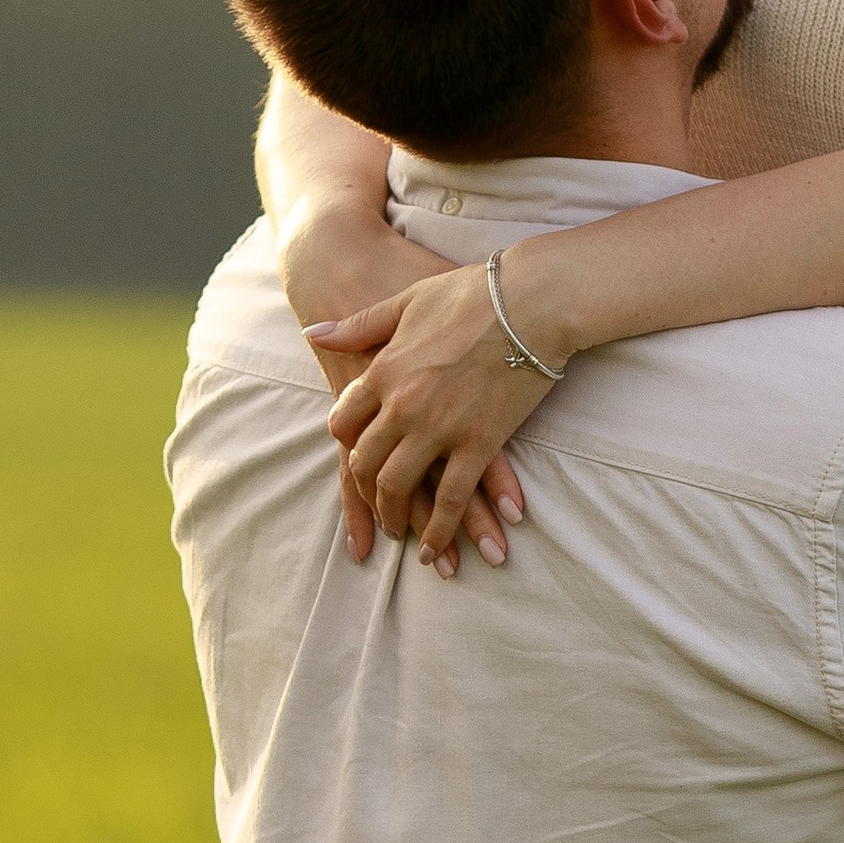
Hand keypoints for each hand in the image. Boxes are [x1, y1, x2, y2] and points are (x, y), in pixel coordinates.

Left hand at [310, 262, 558, 570]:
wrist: (531, 299)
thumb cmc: (472, 292)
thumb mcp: (406, 301)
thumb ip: (359, 325)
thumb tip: (313, 333)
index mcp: (382, 371)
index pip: (343, 423)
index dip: (346, 446)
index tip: (355, 461)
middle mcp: (401, 405)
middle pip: (365, 463)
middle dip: (367, 494)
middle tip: (376, 510)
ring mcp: (438, 428)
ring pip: (400, 487)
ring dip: (395, 517)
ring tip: (400, 535)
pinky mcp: (479, 444)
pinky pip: (450, 499)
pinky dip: (439, 530)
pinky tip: (435, 550)